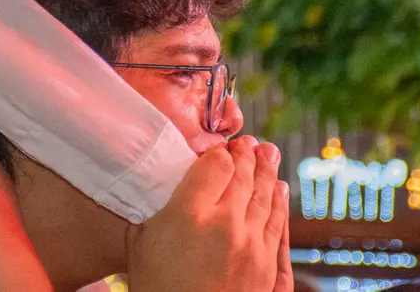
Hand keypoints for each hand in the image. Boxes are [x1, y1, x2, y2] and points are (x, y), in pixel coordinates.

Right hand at [126, 137, 288, 291]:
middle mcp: (224, 223)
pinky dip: (279, 203)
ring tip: (270, 154)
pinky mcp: (266, 266)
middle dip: (248, 155)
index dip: (218, 153)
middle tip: (250, 142)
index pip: (214, 164)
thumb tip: (155, 182)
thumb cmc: (156, 289)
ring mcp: (250, 245)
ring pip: (265, 196)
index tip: (218, 148)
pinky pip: (277, 224)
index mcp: (189, 213)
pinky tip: (280, 189)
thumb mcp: (139, 245)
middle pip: (243, 176)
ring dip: (268, 172)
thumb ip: (152, 209)